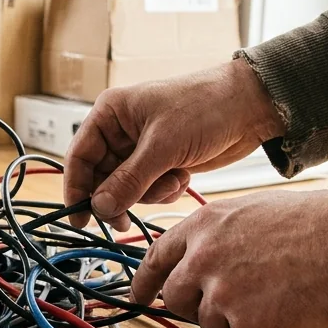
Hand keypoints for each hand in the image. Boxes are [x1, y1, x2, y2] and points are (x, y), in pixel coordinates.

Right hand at [63, 58, 284, 229]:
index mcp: (110, 114)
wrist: (251, 107)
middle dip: (119, 197)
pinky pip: (149, 190)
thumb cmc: (205, 107)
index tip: (80, 219)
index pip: (79, 157)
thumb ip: (128, 180)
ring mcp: (142, 148)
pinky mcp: (162, 162)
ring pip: (126, 188)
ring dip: (148, 193)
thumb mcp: (163, 145)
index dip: (76, 189)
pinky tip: (183, 176)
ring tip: (173, 180)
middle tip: (126, 220)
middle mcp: (121, 131)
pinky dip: (164, 191)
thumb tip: (99, 207)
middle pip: (101, 178)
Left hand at [130, 189, 327, 327]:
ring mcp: (220, 296)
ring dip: (238, 319)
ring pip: (211, 323)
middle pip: (176, 299)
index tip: (139, 296)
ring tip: (277, 294)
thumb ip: (220, 238)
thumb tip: (203, 263)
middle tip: (232, 302)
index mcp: (204, 226)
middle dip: (196, 306)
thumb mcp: (253, 212)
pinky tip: (288, 311)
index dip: (145, 281)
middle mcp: (202, 260)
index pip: (157, 257)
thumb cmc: (317, 226)